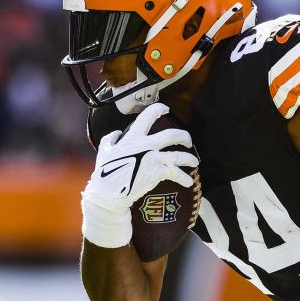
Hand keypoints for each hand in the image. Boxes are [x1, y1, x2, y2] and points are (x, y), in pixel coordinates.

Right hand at [81, 103, 198, 247]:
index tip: (166, 109)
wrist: (110, 191)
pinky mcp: (158, 173)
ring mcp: (154, 158)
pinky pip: (176, 174)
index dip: (159, 109)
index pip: (148, 116)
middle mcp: (147, 145)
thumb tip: (117, 133)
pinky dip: (184, 178)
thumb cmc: (105, 171)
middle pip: (172, 135)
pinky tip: (188, 182)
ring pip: (179, 155)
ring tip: (195, 162)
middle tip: (188, 141)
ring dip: (189, 158)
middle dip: (184, 136)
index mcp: (133, 137)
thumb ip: (111, 138)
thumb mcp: (104, 149)